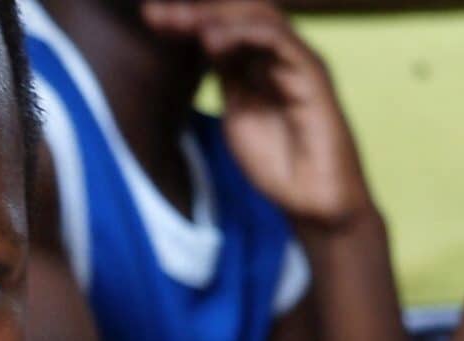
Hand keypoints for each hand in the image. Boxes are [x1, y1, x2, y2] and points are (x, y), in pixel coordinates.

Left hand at [144, 0, 373, 229]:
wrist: (314, 199)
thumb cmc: (279, 162)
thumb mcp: (239, 113)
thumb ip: (225, 78)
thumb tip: (201, 44)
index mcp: (259, 63)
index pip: (222, 25)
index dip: (186, 19)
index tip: (149, 18)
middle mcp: (279, 55)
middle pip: (237, 14)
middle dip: (195, 10)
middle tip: (154, 14)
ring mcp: (297, 61)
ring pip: (258, 17)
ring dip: (215, 16)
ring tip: (180, 20)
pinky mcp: (313, 75)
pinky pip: (279, 41)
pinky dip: (244, 34)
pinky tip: (212, 40)